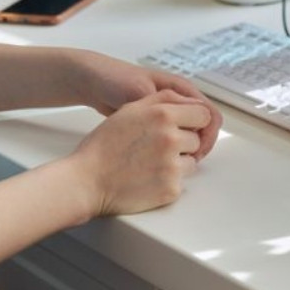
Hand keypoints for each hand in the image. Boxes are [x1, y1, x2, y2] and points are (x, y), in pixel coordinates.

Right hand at [71, 90, 212, 216]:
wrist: (85, 181)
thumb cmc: (104, 146)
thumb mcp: (132, 109)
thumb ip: (164, 100)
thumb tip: (190, 102)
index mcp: (164, 114)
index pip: (203, 114)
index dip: (193, 121)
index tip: (185, 128)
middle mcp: (171, 138)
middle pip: (197, 139)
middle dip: (183, 143)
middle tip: (157, 149)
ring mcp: (172, 165)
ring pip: (192, 162)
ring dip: (178, 163)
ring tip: (151, 164)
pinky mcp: (170, 189)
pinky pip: (181, 183)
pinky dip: (168, 182)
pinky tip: (148, 179)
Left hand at [72, 52, 220, 160]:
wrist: (93, 81)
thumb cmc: (114, 80)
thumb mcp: (138, 90)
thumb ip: (161, 104)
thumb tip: (182, 122)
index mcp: (181, 89)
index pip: (209, 114)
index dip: (208, 135)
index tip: (196, 154)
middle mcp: (178, 101)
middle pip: (204, 127)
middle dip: (199, 146)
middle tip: (184, 164)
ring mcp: (168, 112)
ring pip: (189, 134)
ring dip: (185, 150)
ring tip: (170, 164)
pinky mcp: (156, 123)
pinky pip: (173, 138)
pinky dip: (171, 150)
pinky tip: (157, 159)